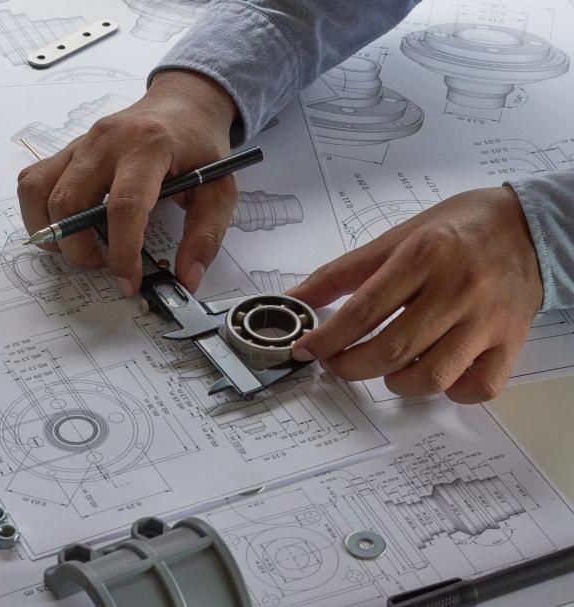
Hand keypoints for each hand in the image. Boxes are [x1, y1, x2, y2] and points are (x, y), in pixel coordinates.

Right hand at [17, 70, 237, 295]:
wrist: (182, 104)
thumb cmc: (199, 145)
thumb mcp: (220, 188)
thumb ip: (205, 235)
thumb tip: (186, 279)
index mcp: (148, 146)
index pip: (123, 205)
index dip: (122, 251)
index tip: (129, 280)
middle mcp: (106, 141)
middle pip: (70, 203)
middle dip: (80, 250)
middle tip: (105, 265)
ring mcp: (80, 143)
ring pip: (39, 193)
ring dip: (52, 234)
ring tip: (80, 249)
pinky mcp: (66, 150)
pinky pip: (32, 182)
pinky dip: (38, 212)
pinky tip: (64, 227)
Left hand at [286, 186, 541, 403]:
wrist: (529, 226)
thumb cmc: (456, 230)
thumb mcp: (395, 238)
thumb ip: (343, 272)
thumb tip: (297, 298)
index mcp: (424, 256)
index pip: (364, 310)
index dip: (327, 338)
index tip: (306, 349)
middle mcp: (458, 289)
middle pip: (392, 349)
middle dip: (351, 365)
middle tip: (336, 362)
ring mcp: (488, 320)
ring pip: (432, 377)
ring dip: (395, 382)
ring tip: (385, 367)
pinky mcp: (512, 342)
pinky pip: (478, 388)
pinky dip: (450, 392)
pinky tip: (432, 373)